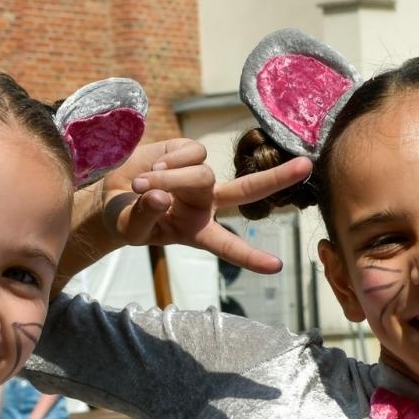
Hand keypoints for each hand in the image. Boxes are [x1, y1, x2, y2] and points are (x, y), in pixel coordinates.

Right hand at [69, 138, 312, 277]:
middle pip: (247, 192)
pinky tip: (153, 167)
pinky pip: (190, 151)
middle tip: (306, 166)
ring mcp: (200, 177)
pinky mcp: (188, 152)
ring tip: (140, 186)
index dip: (250, 257)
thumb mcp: (130, 228)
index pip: (228, 247)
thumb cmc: (124, 219)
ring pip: (202, 173)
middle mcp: (207, 204)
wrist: (112, 194)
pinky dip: (169, 160)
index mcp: (198, 231)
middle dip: (276, 179)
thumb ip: (144, 215)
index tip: (277, 266)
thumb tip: (159, 195)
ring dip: (170, 178)